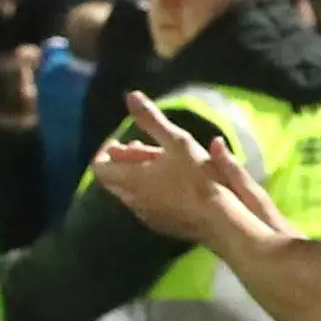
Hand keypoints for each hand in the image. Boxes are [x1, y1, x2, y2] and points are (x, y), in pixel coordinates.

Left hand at [90, 93, 246, 240]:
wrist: (221, 222)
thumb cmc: (199, 179)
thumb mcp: (178, 142)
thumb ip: (152, 119)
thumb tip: (130, 95)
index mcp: (129, 179)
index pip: (99, 165)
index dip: (105, 150)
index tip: (122, 140)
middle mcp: (130, 199)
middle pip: (113, 179)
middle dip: (123, 161)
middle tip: (142, 147)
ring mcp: (144, 215)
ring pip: (129, 192)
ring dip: (137, 176)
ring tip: (159, 164)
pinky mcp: (160, 225)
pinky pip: (145, 204)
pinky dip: (149, 191)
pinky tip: (171, 186)